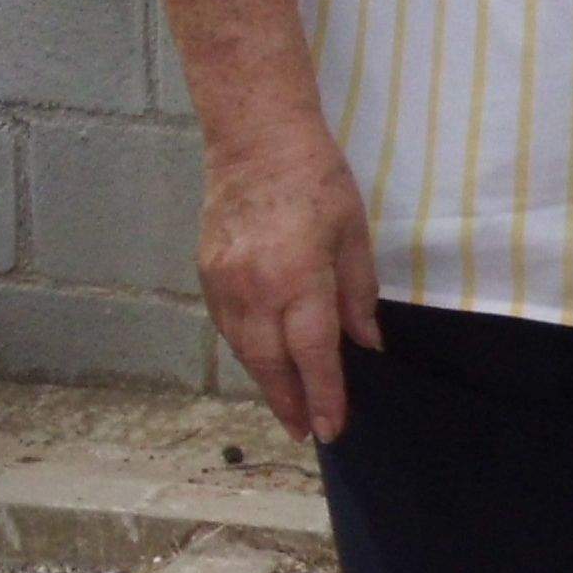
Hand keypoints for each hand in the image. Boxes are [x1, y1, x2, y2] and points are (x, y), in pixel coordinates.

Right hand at [195, 127, 382, 441]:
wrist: (253, 141)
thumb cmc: (317, 181)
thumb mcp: (354, 235)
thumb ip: (358, 295)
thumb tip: (365, 344)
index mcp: (299, 279)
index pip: (313, 355)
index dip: (324, 396)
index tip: (332, 429)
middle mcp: (256, 289)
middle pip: (271, 364)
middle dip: (291, 402)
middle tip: (307, 431)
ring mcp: (225, 283)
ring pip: (244, 350)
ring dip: (266, 381)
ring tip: (287, 405)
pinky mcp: (207, 273)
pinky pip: (227, 326)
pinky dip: (246, 350)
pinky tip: (262, 360)